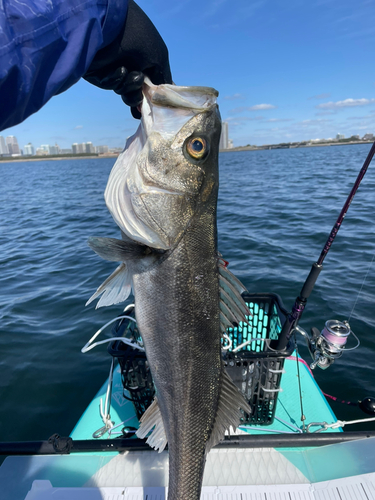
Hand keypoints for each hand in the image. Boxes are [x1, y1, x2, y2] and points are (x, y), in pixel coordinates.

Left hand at [84, 0, 171, 117]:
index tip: (156, 102)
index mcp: (145, 60)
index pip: (151, 83)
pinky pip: (112, 85)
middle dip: (141, 94)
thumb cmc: (138, 38)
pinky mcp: (101, 75)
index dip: (153, 94)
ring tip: (132, 73)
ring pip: (126, 92)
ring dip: (131, 86)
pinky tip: (119, 69)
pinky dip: (117, 79)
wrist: (109, 26)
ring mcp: (116, 71)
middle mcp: (131, 65)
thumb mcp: (159, 57)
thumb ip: (162, 78)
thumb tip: (161, 95)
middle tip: (143, 91)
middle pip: (138, 92)